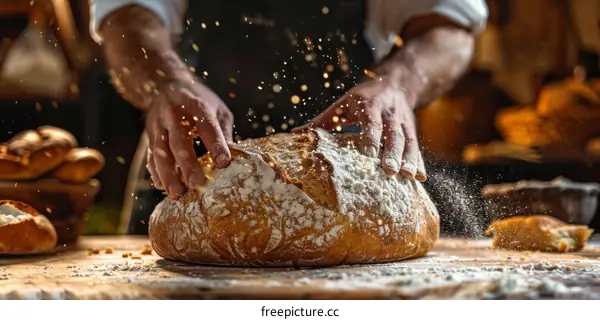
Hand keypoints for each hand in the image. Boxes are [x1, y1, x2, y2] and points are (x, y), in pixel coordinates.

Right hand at [145, 78, 233, 198]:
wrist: (165, 84)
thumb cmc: (198, 100)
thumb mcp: (217, 108)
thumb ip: (224, 132)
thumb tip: (234, 158)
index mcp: (198, 106)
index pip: (208, 127)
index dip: (216, 144)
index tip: (223, 163)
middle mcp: (175, 115)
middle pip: (180, 142)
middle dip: (187, 164)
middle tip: (196, 184)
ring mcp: (160, 125)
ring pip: (161, 151)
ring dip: (168, 174)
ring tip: (176, 193)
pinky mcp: (150, 134)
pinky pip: (151, 155)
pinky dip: (156, 172)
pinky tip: (163, 186)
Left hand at [293, 78, 425, 180]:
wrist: (396, 83)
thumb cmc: (362, 98)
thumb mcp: (342, 104)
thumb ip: (321, 120)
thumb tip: (294, 134)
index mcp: (370, 105)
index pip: (371, 122)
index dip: (371, 137)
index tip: (369, 153)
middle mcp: (389, 113)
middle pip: (392, 134)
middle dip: (393, 152)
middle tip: (390, 171)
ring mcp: (403, 122)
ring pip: (408, 141)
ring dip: (409, 159)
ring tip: (409, 177)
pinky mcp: (412, 129)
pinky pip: (416, 146)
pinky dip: (419, 161)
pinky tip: (420, 177)